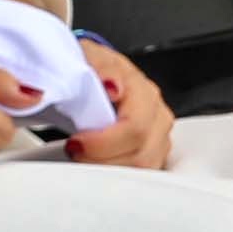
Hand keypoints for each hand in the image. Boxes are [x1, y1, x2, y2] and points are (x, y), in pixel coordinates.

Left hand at [63, 35, 172, 167]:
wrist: (94, 74)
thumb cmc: (91, 68)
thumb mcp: (88, 57)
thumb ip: (101, 68)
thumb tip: (113, 86)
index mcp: (143, 90)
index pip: (135, 127)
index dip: (103, 142)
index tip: (75, 143)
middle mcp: (157, 114)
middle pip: (141, 154)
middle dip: (102, 158)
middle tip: (75, 150)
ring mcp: (158, 136)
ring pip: (143, 169)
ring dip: (108, 169)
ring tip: (83, 156)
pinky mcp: (152, 152)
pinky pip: (140, 174)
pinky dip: (115, 174)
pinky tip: (96, 164)